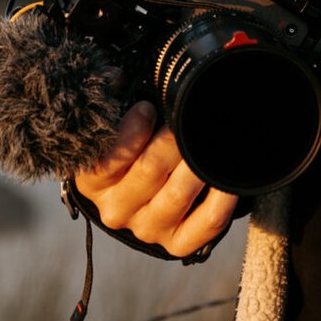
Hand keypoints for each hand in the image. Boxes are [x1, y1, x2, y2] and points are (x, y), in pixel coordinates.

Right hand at [74, 102, 238, 259]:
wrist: (141, 199)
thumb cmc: (129, 153)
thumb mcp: (112, 129)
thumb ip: (112, 102)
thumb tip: (117, 76)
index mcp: (93, 182)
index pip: (106, 159)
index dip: (132, 129)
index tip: (148, 108)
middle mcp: (116, 210)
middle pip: (149, 170)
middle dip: (172, 139)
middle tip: (185, 120)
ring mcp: (147, 230)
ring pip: (177, 194)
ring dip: (196, 163)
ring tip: (206, 141)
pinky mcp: (177, 244)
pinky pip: (206, 222)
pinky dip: (221, 199)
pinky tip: (228, 179)